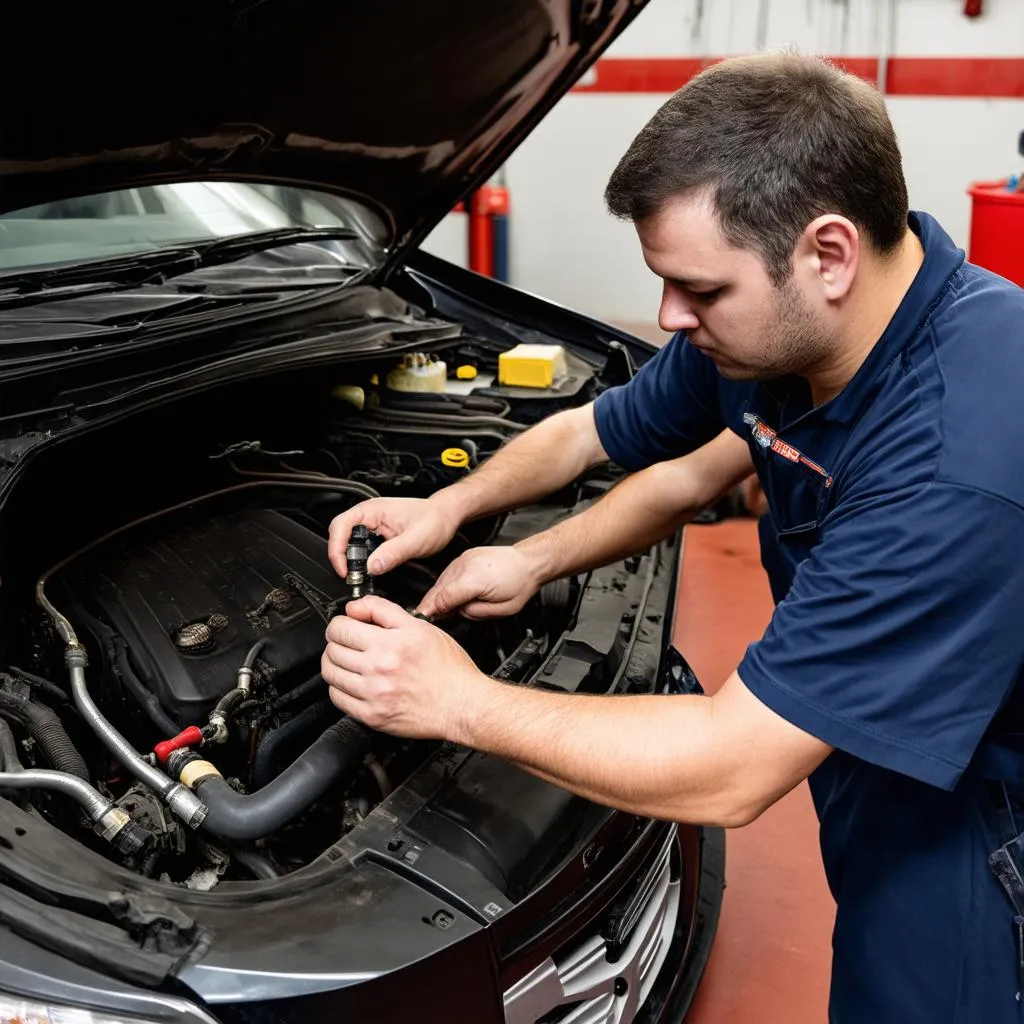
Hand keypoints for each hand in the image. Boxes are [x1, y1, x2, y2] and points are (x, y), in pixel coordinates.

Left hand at [322, 596, 489, 739]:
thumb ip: (382, 610)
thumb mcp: (420, 626)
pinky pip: (338, 698)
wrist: (462, 703)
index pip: (339, 628)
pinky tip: (353, 682)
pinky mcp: (372, 715)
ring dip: (334, 663)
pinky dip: (340, 687)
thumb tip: (353, 607)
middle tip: (349, 642)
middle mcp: (378, 670)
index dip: (340, 623)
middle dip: (337, 642)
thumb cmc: (447, 667)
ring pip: (330, 673)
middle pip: (331, 650)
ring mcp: (373, 695)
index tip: (347, 625)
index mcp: (389, 644)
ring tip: (348, 661)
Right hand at [328, 497, 458, 577]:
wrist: (446, 517)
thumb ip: (393, 553)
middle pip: (339, 535)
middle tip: (351, 576)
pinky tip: (369, 570)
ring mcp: (372, 526)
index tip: (344, 569)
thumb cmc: (435, 520)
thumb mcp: (416, 539)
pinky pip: (361, 548)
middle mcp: (369, 516)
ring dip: (351, 560)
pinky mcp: (377, 536)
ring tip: (360, 576)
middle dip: (341, 557)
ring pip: (349, 543)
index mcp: (373, 510)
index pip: (340, 526)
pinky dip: (361, 561)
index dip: (336, 549)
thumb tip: (372, 567)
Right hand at [417, 545, 544, 619]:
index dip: (431, 611)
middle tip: (425, 618)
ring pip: (440, 581)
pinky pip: (447, 574)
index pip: (443, 598)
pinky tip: (448, 596)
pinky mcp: (463, 557)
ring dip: (437, 595)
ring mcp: (463, 559)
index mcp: (474, 579)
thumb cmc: (519, 584)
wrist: (527, 563)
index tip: (423, 619)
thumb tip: (456, 613)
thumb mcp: (501, 609)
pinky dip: (444, 585)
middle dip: (431, 605)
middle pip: (438, 589)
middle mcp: (465, 566)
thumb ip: (474, 613)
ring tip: (439, 610)